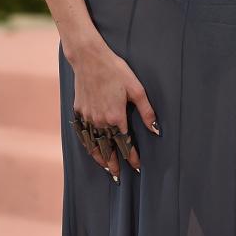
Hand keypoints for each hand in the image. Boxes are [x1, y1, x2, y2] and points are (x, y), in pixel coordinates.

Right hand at [70, 37, 159, 179]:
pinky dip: (88, 146)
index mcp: (116, 117)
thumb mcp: (136, 89)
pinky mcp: (79, 111)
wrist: (89, 58)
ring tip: (107, 169)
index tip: (137, 167)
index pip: (125, 144)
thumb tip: (156, 130)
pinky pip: (83, 134)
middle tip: (119, 177)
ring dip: (101, 158)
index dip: (132, 157)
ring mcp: (88, 117)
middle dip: (115, 164)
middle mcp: (100, 121)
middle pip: (108, 148)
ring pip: (94, 144)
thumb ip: (147, 111)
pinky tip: (92, 151)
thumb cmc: (116, 70)